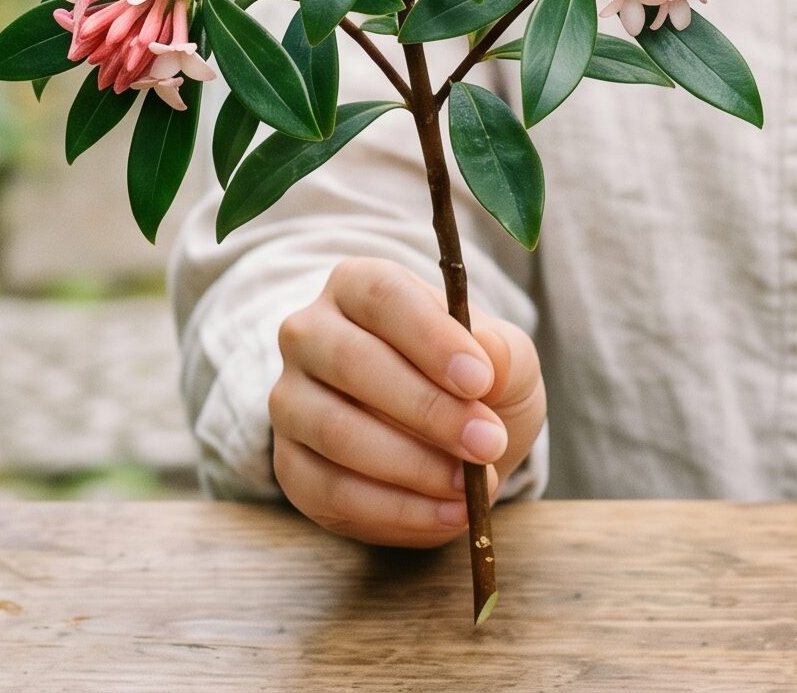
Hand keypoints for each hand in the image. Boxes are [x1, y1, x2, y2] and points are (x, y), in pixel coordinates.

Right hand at [271, 257, 546, 548]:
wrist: (452, 438)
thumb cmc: (475, 380)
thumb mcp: (506, 358)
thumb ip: (502, 352)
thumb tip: (485, 355)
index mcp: (358, 283)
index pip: (382, 296)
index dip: (430, 338)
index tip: (480, 380)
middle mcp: (310, 333)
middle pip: (353, 362)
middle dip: (427, 411)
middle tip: (487, 443)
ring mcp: (291, 400)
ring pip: (337, 432)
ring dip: (413, 466)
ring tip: (473, 486)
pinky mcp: (289, 464)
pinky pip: (331, 491)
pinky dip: (396, 510)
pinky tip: (448, 513)